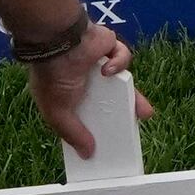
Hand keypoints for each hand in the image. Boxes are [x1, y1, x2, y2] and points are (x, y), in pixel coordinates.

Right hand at [26, 22, 144, 152]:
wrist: (57, 40)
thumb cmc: (51, 75)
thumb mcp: (58, 113)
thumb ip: (73, 133)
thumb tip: (87, 153)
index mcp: (70, 94)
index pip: (89, 113)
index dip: (100, 125)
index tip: (110, 140)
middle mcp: (85, 79)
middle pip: (112, 99)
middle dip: (125, 114)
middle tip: (136, 128)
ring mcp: (98, 63)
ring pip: (123, 81)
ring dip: (133, 94)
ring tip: (143, 112)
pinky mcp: (109, 47)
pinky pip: (122, 57)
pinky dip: (119, 63)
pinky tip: (108, 70)